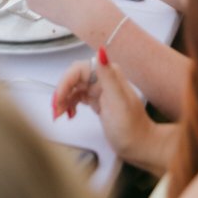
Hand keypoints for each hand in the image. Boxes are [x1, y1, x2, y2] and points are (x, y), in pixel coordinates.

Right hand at [53, 48, 160, 169]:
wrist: (141, 147)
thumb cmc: (132, 128)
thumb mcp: (119, 102)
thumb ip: (108, 76)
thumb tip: (101, 51)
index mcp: (109, 74)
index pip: (79, 69)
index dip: (66, 81)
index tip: (59, 97)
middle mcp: (103, 79)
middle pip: (74, 78)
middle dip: (62, 92)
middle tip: (55, 108)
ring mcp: (100, 90)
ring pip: (74, 88)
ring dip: (64, 99)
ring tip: (58, 113)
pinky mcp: (98, 102)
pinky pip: (78, 98)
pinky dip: (70, 104)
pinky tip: (69, 113)